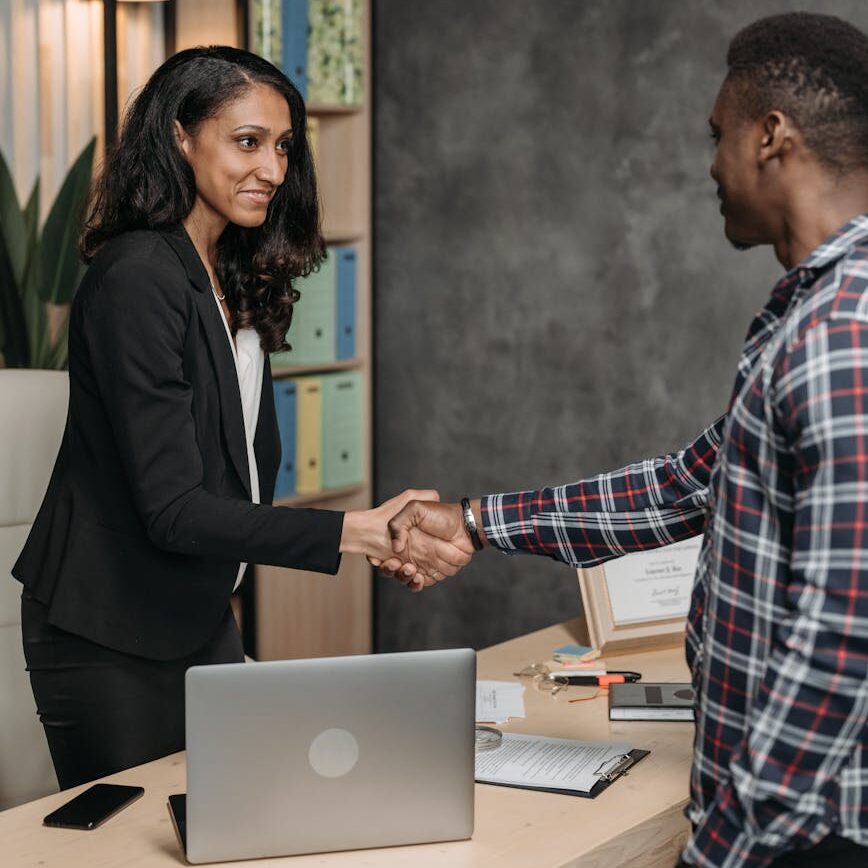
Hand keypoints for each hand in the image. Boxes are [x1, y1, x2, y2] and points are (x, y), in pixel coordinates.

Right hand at [342, 491, 470, 589]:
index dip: (376, 557)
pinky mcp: (431, 574)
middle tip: (394, 562)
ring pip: (403, 577)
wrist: (464, 526)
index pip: (382, 551)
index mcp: (402, 537)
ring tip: (408, 568)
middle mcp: (409, 552)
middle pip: (390, 568)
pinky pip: (418, 584)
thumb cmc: (440, 514)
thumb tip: (396, 547)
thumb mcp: (414, 507)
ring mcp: (420, 564)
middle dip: (388, 569)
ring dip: (402, 576)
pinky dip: (415, 584)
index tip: (375, 558)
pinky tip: (417, 577)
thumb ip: (399, 523)